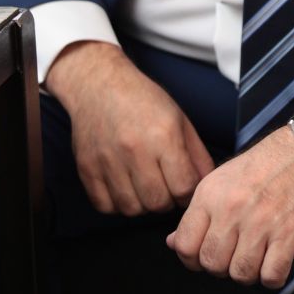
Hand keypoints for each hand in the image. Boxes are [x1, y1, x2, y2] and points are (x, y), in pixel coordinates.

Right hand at [45, 40, 213, 214]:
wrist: (99, 84)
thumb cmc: (142, 99)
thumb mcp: (179, 118)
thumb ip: (196, 154)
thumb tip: (206, 183)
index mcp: (163, 135)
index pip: (183, 187)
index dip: (188, 192)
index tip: (184, 185)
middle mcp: (135, 150)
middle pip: (158, 203)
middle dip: (166, 200)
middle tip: (164, 185)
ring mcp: (108, 161)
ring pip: (132, 209)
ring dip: (142, 203)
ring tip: (143, 184)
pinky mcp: (87, 168)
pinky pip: (105, 206)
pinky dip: (116, 203)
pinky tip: (123, 185)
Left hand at [165, 126, 293, 289]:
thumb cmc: (267, 164)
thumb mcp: (223, 180)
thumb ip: (199, 213)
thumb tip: (174, 243)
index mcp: (211, 194)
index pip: (185, 246)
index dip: (193, 259)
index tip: (207, 256)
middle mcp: (232, 208)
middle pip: (212, 264)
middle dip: (224, 266)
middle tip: (237, 253)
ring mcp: (260, 222)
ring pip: (241, 274)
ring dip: (250, 272)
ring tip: (259, 255)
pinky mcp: (288, 234)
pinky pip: (272, 276)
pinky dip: (274, 276)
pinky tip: (277, 259)